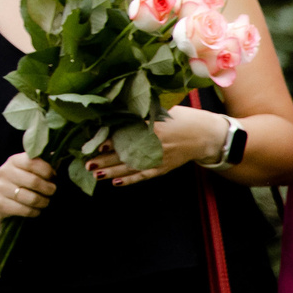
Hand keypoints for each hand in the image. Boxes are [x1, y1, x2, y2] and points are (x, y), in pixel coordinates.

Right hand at [0, 153, 55, 226]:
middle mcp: (5, 172)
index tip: (53, 176)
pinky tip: (35, 209)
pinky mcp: (1, 204)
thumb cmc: (20, 182)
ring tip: (45, 201)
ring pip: (32, 199)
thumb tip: (58, 158)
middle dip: (49, 189)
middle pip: (34, 182)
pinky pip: (26, 211)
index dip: (47, 170)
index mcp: (13, 161)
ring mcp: (1, 189)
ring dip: (44, 202)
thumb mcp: (27, 170)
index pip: (32, 162)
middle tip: (51, 191)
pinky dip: (35, 212)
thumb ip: (42, 164)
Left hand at [90, 104, 227, 187]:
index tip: (97, 143)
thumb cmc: (180, 118)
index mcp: (154, 125)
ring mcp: (160, 157)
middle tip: (87, 162)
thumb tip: (114, 112)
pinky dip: (130, 180)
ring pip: (133, 166)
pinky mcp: (164, 167)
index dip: (113, 139)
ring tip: (95, 173)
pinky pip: (144, 175)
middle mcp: (156, 142)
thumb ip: (140, 113)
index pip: (129, 133)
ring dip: (113, 171)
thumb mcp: (161, 109)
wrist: (205, 135)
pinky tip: (115, 183)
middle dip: (106, 159)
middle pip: (127, 152)